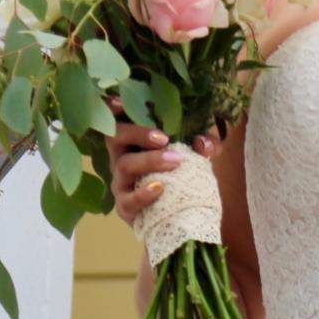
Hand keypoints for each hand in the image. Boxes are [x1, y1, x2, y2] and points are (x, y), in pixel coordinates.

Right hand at [106, 112, 224, 223]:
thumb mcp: (198, 156)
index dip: (112, 108)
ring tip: (176, 160)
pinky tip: (160, 188)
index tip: (119, 102)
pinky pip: (128, 200)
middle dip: (138, 133)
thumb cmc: (182, 177)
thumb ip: (206, 145)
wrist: (179, 217)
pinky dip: (143, 193)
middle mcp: (121, 158)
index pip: (118, 119)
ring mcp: (121, 182)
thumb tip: (203, 142)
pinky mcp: (125, 206)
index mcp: (134, 141)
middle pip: (115, 136)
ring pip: (124, 165)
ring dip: (150, 160)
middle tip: (164, 138)